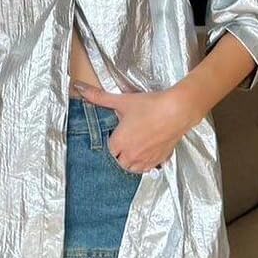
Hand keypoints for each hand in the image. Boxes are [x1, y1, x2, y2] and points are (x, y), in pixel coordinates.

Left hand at [73, 81, 201, 173]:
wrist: (177, 110)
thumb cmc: (151, 106)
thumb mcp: (122, 100)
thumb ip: (98, 97)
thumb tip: (80, 88)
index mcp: (118, 143)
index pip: (108, 151)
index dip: (111, 142)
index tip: (116, 134)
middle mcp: (131, 155)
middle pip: (119, 162)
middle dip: (120, 153)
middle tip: (126, 140)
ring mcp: (146, 159)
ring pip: (132, 168)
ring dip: (131, 161)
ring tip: (135, 147)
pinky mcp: (159, 159)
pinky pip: (148, 169)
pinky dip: (146, 163)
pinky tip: (148, 152)